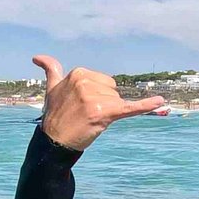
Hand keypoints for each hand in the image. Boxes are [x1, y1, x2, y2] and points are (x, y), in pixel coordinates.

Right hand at [33, 54, 165, 151]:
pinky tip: (161, 101)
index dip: (97, 95)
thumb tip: (37, 57)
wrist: (54, 141)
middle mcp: (87, 83)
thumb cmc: (56, 115)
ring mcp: (96, 98)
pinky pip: (131, 108)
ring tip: (89, 119)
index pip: (105, 82)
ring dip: (108, 112)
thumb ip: (51, 70)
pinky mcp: (106, 113)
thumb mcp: (52, 89)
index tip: (81, 105)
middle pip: (113, 91)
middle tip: (85, 114)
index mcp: (79, 73)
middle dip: (104, 103)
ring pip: (118, 102)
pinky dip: (146, 105)